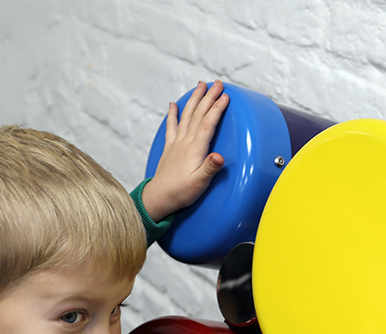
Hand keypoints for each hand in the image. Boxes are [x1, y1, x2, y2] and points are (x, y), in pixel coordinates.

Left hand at [141, 80, 228, 220]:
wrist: (160, 198)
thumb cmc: (181, 192)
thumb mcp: (200, 183)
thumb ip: (210, 168)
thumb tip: (218, 157)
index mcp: (195, 149)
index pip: (208, 123)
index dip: (217, 108)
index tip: (226, 96)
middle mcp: (185, 142)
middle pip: (198, 114)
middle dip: (209, 97)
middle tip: (217, 83)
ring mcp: (176, 143)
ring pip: (186, 115)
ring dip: (194, 99)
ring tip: (200, 86)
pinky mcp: (170, 148)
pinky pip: (171, 126)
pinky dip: (173, 114)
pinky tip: (173, 104)